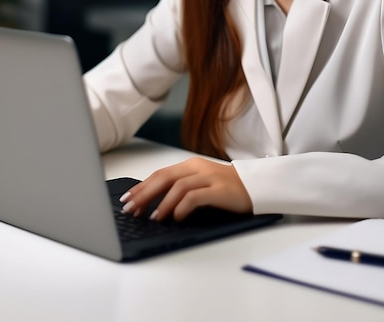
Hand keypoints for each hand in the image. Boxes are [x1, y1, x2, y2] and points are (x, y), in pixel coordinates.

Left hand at [119, 157, 251, 220]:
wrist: (256, 186)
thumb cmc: (226, 189)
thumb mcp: (201, 184)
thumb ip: (181, 188)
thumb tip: (153, 203)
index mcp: (190, 165)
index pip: (160, 174)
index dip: (141, 186)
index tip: (127, 199)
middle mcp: (198, 168)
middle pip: (164, 177)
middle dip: (144, 194)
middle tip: (131, 209)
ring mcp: (210, 177)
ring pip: (178, 186)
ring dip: (162, 203)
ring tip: (153, 218)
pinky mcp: (220, 190)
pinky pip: (196, 196)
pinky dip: (182, 206)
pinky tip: (176, 216)